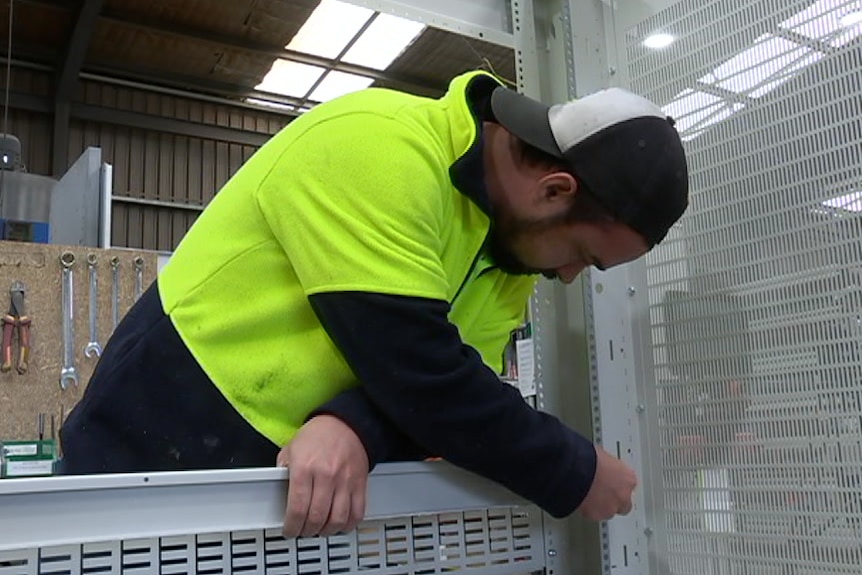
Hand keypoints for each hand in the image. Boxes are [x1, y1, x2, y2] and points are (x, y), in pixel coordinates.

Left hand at [277, 415, 368, 537]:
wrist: (345, 423)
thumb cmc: (318, 435)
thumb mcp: (291, 448)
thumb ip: (283, 472)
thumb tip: (277, 492)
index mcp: (305, 467)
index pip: (297, 508)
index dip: (292, 526)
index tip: (289, 530)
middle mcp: (326, 475)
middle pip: (317, 517)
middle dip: (307, 531)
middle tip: (303, 530)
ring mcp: (345, 480)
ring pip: (337, 519)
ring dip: (326, 531)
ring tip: (320, 529)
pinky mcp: (360, 483)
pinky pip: (357, 512)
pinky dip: (348, 524)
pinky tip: (340, 524)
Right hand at [577, 445, 637, 520]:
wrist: (578, 471)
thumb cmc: (588, 459)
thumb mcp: (602, 455)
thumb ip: (606, 465)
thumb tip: (601, 463)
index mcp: (628, 477)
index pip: (629, 485)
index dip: (618, 484)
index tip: (611, 482)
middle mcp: (623, 495)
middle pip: (624, 503)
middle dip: (614, 499)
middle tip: (603, 493)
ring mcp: (611, 507)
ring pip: (609, 511)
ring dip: (602, 506)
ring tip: (589, 497)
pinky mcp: (597, 515)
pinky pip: (594, 515)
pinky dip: (589, 510)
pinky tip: (582, 501)